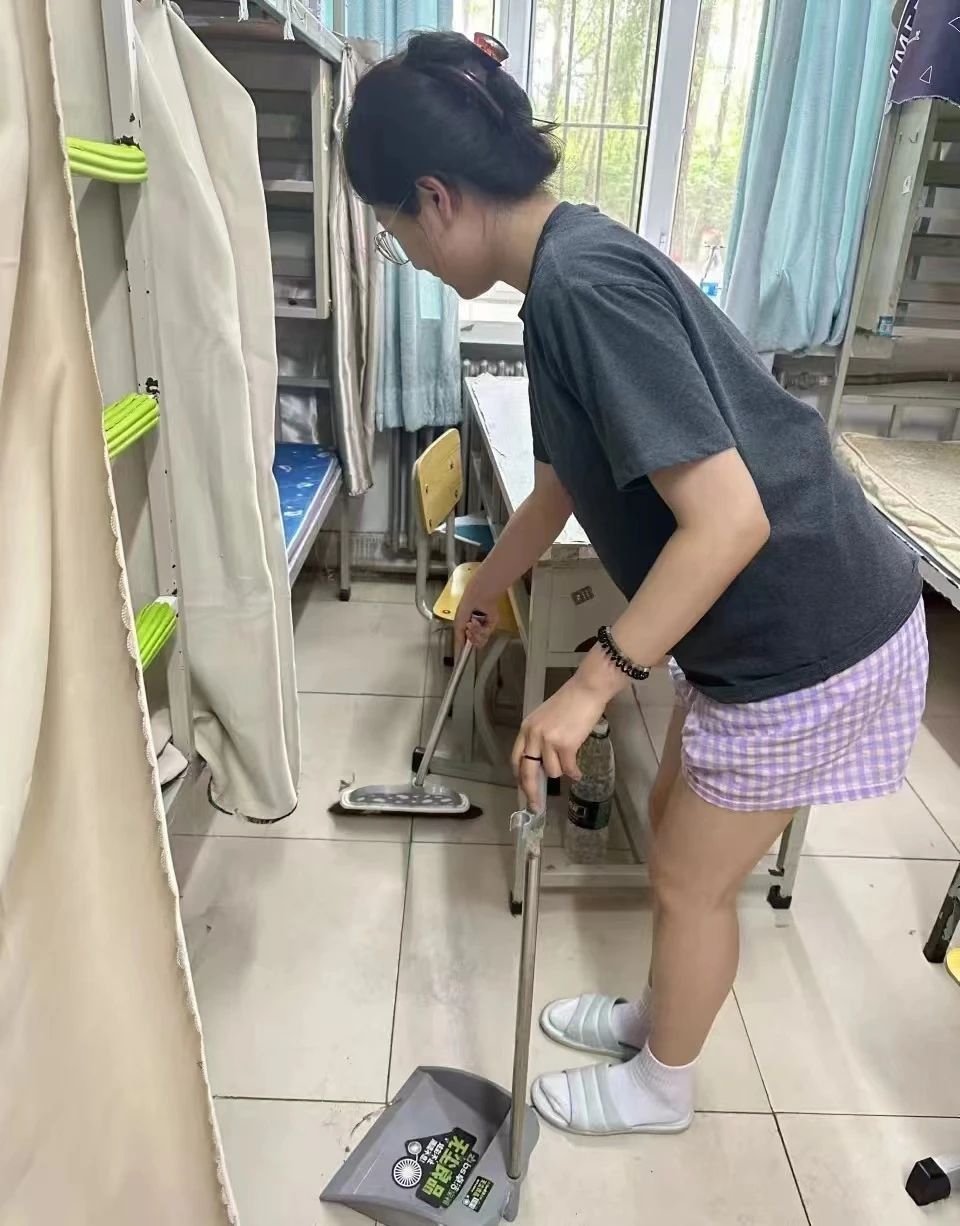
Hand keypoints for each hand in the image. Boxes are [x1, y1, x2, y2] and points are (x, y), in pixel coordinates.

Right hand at [454, 589, 500, 652]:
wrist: (477, 598)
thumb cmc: (466, 608)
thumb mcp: (458, 625)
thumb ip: (459, 638)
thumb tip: (459, 650)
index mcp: (468, 629)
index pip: (467, 643)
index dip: (465, 648)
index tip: (462, 655)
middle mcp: (477, 630)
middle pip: (474, 644)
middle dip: (470, 637)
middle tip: (468, 629)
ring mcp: (484, 628)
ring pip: (480, 641)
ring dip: (475, 632)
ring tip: (472, 623)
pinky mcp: (492, 626)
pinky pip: (486, 635)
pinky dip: (480, 628)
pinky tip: (477, 622)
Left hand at [512, 673, 607, 808]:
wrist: (587, 690)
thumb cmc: (570, 702)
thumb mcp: (546, 718)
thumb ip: (540, 738)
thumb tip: (542, 763)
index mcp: (526, 728)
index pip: (516, 758)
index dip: (519, 777)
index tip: (524, 790)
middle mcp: (533, 735)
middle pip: (527, 771)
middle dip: (531, 792)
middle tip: (536, 807)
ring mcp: (548, 740)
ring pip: (552, 771)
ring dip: (562, 772)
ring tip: (571, 765)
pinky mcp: (565, 745)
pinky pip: (568, 769)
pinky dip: (575, 773)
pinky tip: (579, 772)